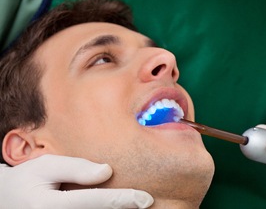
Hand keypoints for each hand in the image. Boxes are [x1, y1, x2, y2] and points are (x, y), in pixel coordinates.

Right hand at [0, 155, 153, 207]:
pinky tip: (116, 205)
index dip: (124, 200)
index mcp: (50, 207)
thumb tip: (107, 172)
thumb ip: (75, 168)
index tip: (146, 199)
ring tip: (134, 204)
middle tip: (146, 203)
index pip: (96, 201)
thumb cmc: (27, 180)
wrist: (5, 201)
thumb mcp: (46, 166)